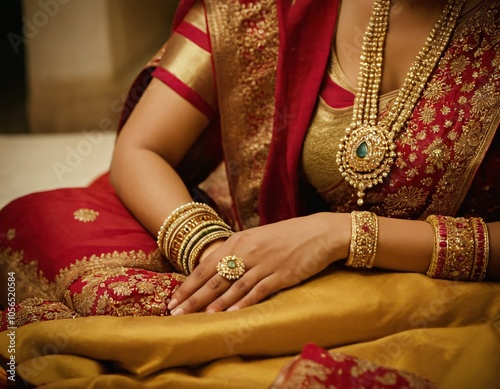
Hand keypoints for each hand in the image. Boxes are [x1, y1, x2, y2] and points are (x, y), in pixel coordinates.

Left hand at [167, 212, 350, 314]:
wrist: (319, 232)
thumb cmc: (287, 235)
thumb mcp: (257, 238)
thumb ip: (237, 252)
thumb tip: (217, 268)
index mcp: (238, 240)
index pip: (205, 265)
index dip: (188, 284)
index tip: (172, 299)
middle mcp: (247, 251)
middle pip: (214, 279)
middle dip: (193, 298)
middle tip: (175, 313)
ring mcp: (264, 264)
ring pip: (233, 287)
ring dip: (214, 304)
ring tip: (197, 317)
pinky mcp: (281, 275)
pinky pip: (258, 291)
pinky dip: (243, 304)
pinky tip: (231, 314)